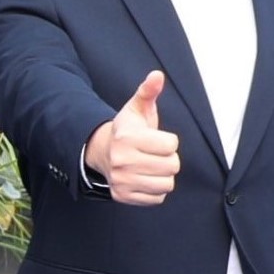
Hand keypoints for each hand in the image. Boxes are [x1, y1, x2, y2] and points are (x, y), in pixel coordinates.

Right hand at [85, 70, 178, 204]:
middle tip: (155, 154)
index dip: (169, 141)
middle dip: (168, 159)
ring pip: (166, 184)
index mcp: (127, 137)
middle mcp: (122, 160)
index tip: (157, 139)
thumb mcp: (136, 108)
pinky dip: (156, 190)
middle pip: (172, 166)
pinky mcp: (123, 195)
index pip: (171, 145)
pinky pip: (157, 198)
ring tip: (152, 166)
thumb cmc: (126, 130)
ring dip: (163, 175)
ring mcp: (122, 180)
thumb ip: (148, 91)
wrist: (102, 151)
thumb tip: (157, 75)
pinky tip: (146, 178)